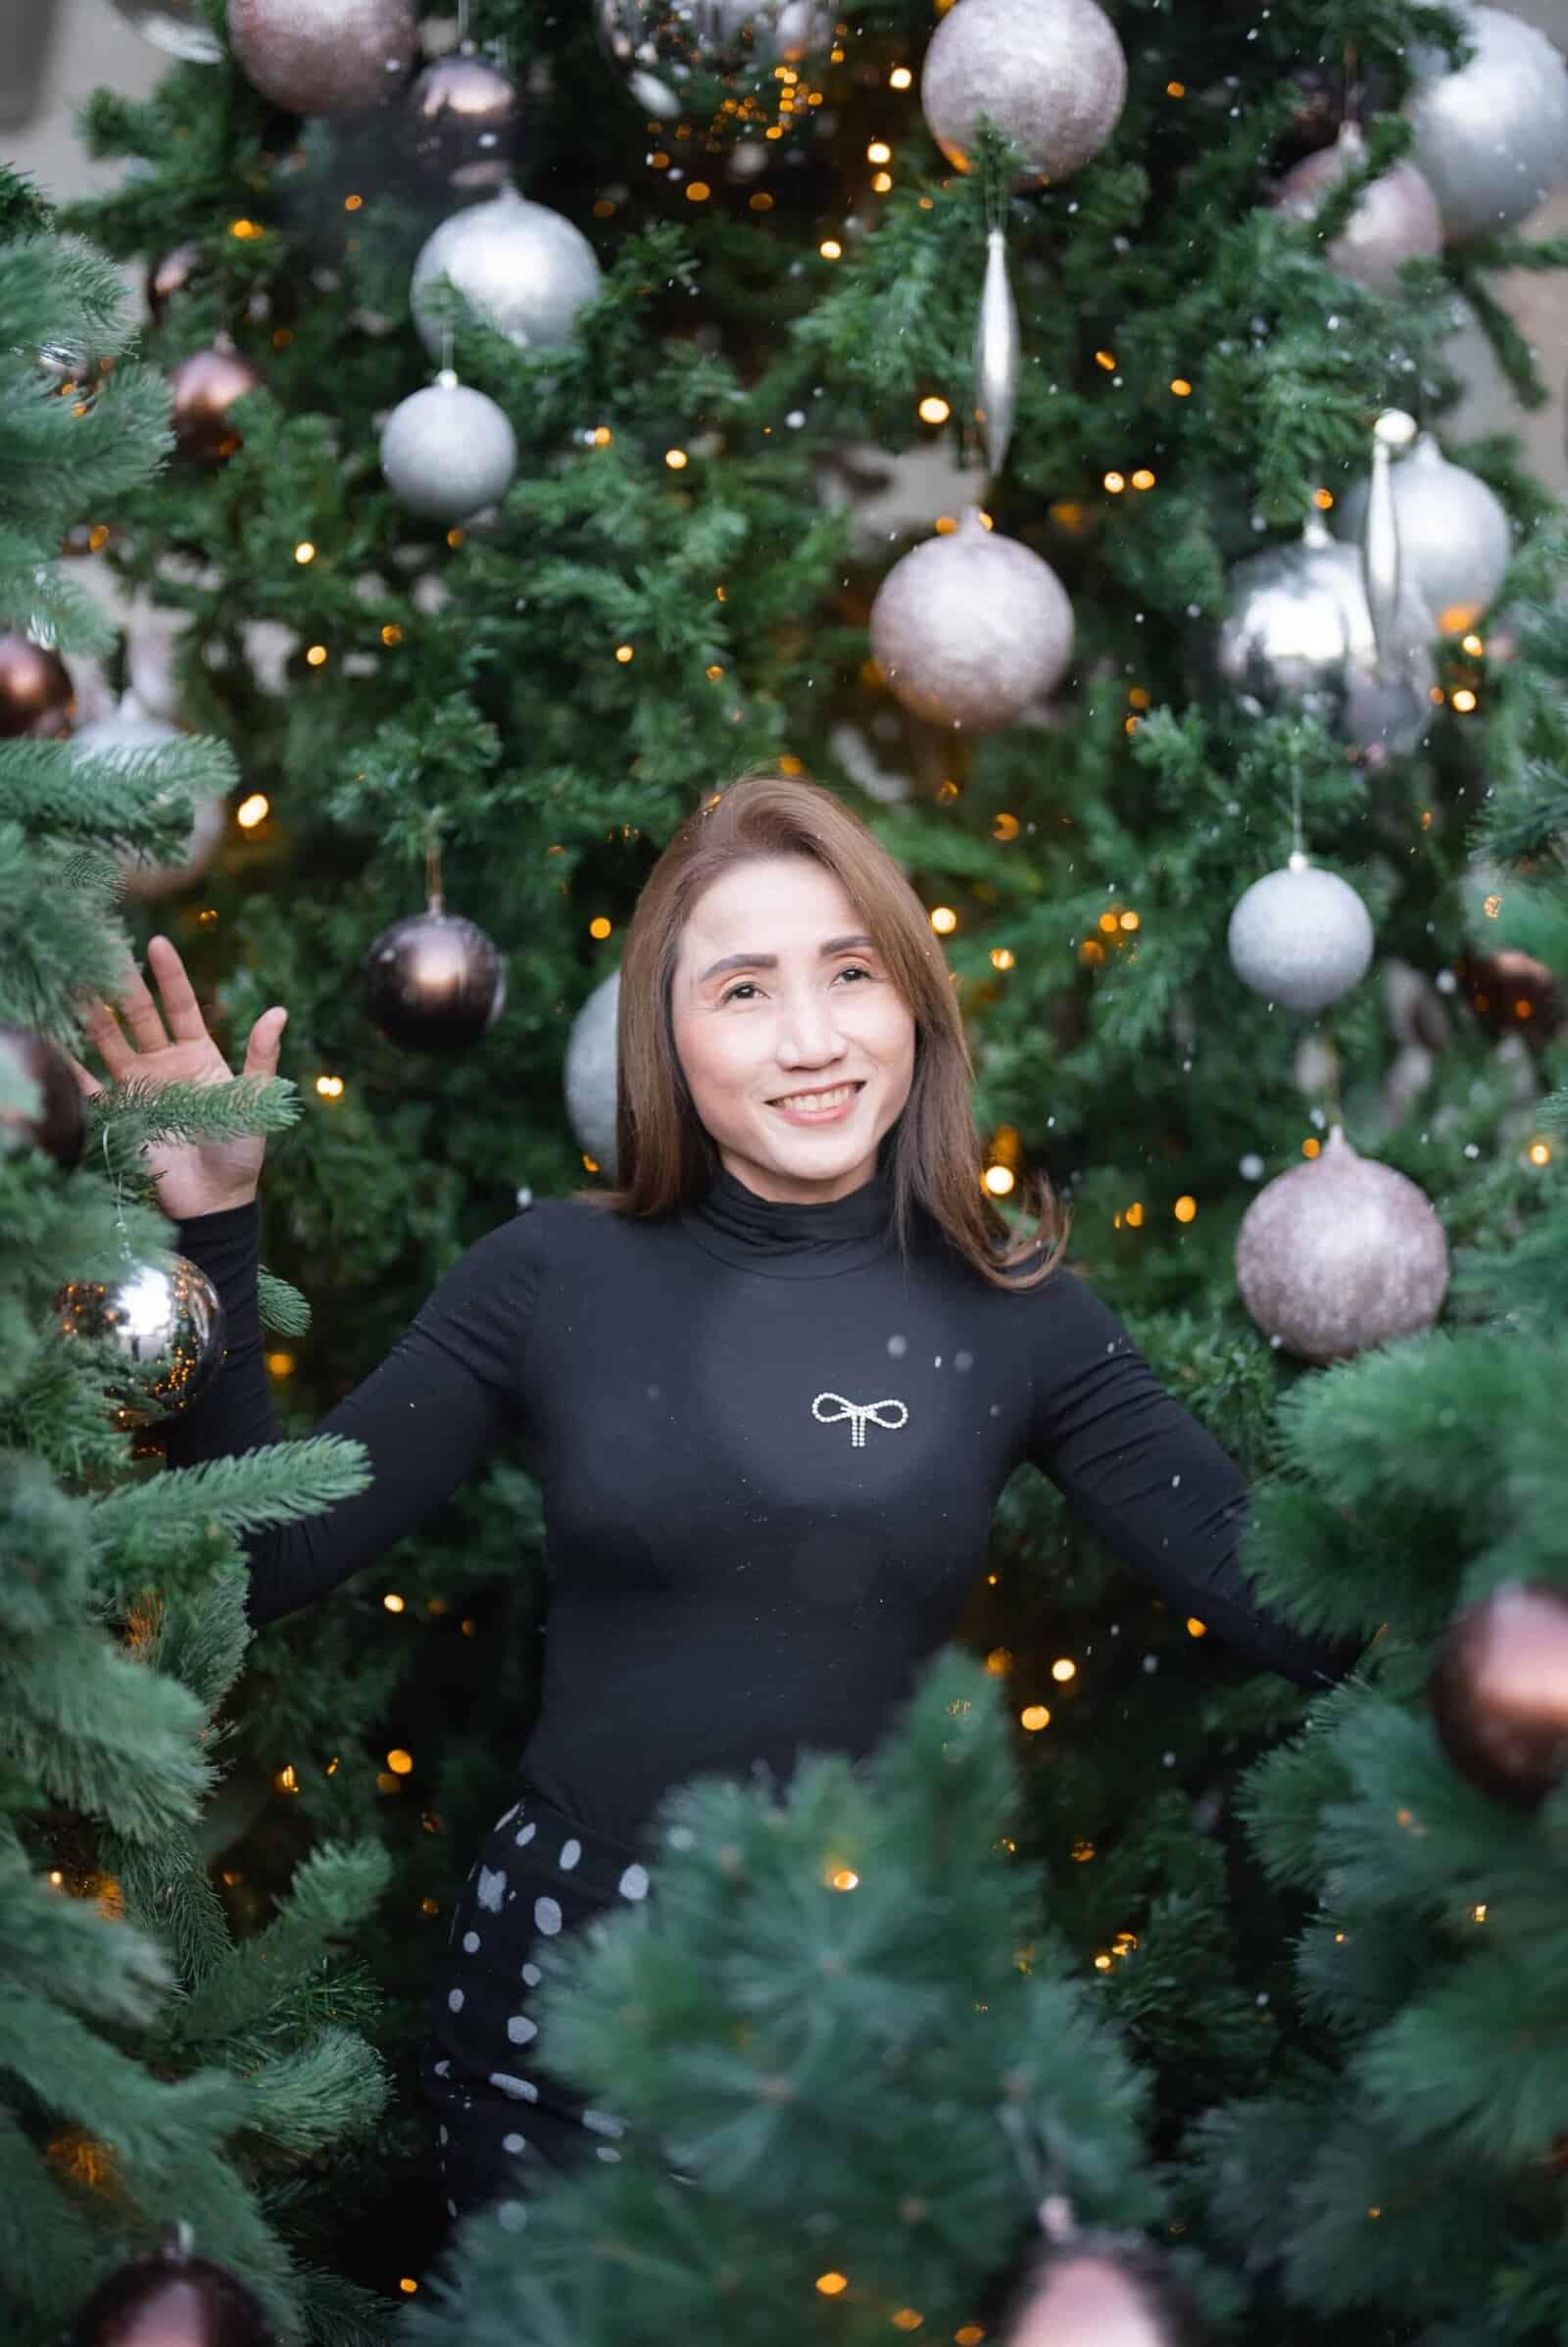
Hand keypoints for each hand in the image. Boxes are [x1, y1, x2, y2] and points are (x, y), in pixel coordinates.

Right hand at [65, 934, 288, 1222]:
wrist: (216, 1199)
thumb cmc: (242, 1149)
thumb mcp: (257, 1099)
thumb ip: (261, 1056)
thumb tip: (279, 1011)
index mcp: (199, 1054)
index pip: (180, 1005)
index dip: (170, 976)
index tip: (158, 943)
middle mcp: (164, 1063)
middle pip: (139, 1016)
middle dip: (122, 986)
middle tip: (104, 952)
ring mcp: (139, 1086)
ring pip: (109, 1041)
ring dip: (91, 1015)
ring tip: (72, 985)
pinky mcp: (120, 1113)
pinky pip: (89, 1085)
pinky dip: (69, 1066)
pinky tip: (51, 1043)